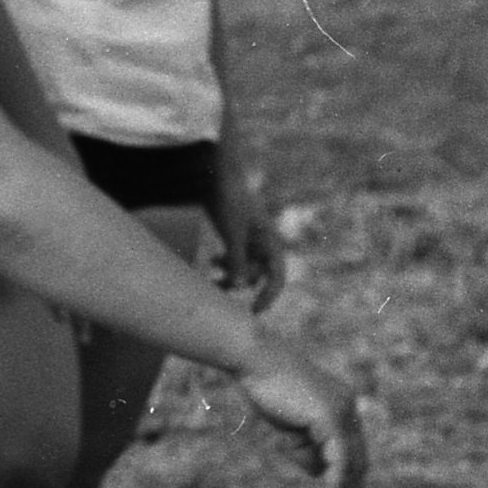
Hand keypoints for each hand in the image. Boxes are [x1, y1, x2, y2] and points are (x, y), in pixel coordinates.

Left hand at [210, 162, 283, 310]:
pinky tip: (211, 262)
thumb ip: (237, 259)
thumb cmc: (229, 201)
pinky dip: (225, 262)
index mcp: (270, 242)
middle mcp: (264, 242)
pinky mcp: (237, 234)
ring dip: (231, 275)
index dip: (268, 296)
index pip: (276, 276)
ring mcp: (251, 238)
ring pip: (245, 266)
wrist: (219, 175)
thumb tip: (241, 288)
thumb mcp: (232, 232)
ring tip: (212, 281)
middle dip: (241, 284)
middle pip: (258, 274)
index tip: (254, 312)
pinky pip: (236, 256)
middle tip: (219, 291)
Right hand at [237, 343, 366, 487]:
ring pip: (351, 465)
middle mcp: (348, 408)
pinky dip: (337, 487)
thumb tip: (319, 470)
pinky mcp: (332, 419)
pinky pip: (340, 462)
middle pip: (358, 461)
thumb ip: (306, 443)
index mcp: (340, 406)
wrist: (252, 357)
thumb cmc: (261, 384)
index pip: (349, 451)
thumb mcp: (287, 422)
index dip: (344, 481)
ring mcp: (343, 412)